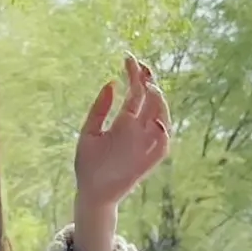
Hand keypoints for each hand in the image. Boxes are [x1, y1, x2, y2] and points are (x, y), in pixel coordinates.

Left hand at [75, 52, 170, 207]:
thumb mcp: (88, 132)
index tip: (129, 57)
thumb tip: (111, 83)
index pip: (136, 92)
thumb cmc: (88, 164)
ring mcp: (145, 144)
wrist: (91, 193)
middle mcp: (138, 130)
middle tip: (142, 67)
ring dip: (159, 103)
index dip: (135, 74)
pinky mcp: (148, 161)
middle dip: (150, 82)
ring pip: (161, 118)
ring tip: (149, 88)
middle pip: (151, 101)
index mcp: (125, 121)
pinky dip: (163, 134)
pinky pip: (162, 146)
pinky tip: (155, 120)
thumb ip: (99, 109)